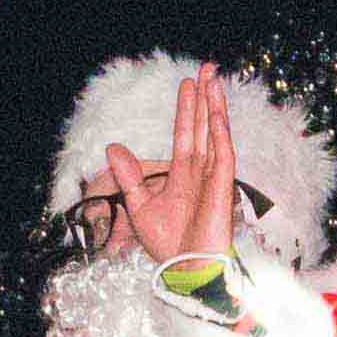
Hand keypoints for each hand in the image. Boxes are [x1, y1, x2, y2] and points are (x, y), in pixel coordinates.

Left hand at [97, 63, 241, 269]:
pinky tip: (216, 114)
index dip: (187, 109)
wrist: (185, 268)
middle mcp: (200, 171)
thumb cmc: (167, 244)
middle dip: (205, 97)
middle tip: (208, 67)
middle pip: (203, 125)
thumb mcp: (139, 205)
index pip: (185, 133)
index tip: (188, 84)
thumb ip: (129, 176)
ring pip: (215, 134)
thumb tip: (112, 147)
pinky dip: (220, 133)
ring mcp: (213, 177)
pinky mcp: (222, 188)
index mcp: (183, 174)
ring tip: (213, 79)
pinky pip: (223, 154)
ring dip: (215, 107)